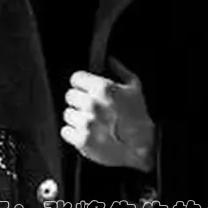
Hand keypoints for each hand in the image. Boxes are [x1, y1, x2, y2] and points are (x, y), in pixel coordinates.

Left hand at [61, 56, 155, 172]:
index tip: (85, 89)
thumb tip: (110, 60)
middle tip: (90, 109)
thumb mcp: (135, 88)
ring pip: (67, 114)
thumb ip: (120, 70)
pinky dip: (74, 133)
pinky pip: (66, 131)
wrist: (141, 147)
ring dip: (76, 118)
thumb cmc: (138, 117)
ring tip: (91, 123)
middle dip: (79, 101)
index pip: (76, 78)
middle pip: (70, 96)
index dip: (81, 84)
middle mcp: (92, 104)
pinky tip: (87, 133)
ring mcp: (86, 123)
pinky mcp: (81, 140)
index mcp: (103, 88)